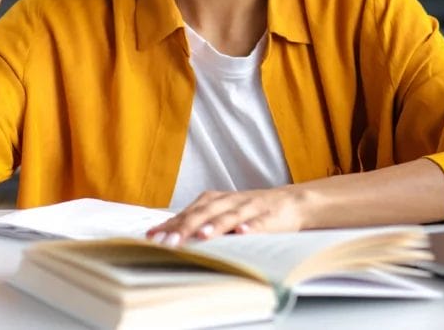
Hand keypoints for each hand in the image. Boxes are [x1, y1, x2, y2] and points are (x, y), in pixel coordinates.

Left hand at [146, 187, 309, 246]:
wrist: (292, 202)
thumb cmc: (252, 210)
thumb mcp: (224, 211)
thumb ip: (199, 219)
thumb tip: (167, 233)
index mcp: (217, 200)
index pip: (189, 212)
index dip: (171, 224)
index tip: (151, 237)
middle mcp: (231, 201)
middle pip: (205, 213)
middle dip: (185, 227)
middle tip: (168, 242)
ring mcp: (251, 209)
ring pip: (230, 216)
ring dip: (215, 226)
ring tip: (200, 237)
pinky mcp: (271, 218)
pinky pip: (260, 223)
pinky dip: (252, 227)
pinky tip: (243, 233)